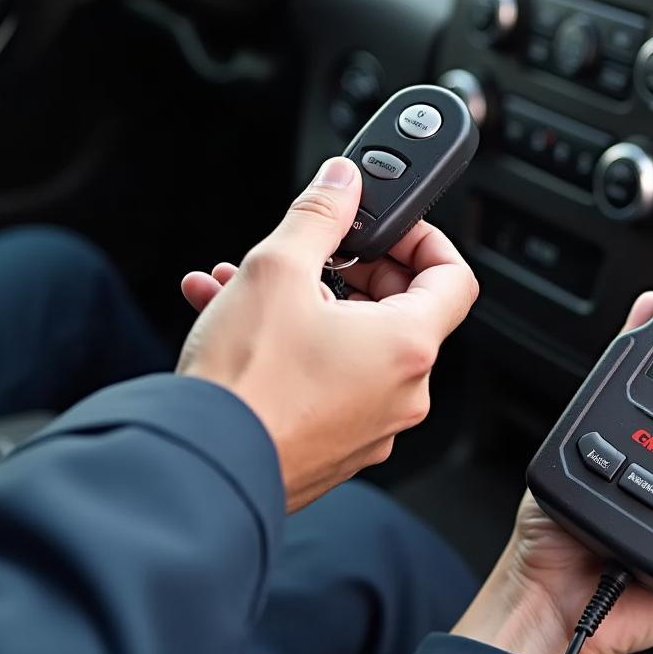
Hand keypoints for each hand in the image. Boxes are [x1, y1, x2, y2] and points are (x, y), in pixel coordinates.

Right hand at [177, 156, 479, 512]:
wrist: (198, 472)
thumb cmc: (245, 385)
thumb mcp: (278, 269)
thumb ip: (320, 214)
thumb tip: (343, 181)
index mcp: (408, 346)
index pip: (454, 276)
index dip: (424, 239)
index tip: (385, 227)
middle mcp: (402, 393)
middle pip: (400, 308)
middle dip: (350, 269)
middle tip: (313, 253)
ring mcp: (370, 425)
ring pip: (350, 342)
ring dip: (305, 303)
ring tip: (245, 283)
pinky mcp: (334, 446)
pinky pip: (327, 379)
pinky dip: (293, 345)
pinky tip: (232, 321)